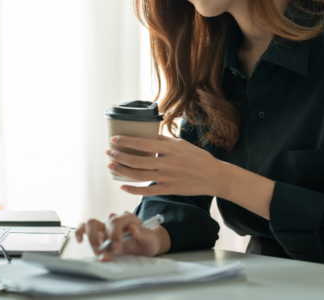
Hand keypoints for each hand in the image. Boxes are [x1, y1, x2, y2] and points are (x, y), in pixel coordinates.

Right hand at [74, 211, 169, 260]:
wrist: (144, 245)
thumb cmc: (147, 241)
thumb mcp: (150, 240)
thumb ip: (143, 234)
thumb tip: (133, 229)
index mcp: (128, 218)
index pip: (118, 221)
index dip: (115, 234)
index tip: (116, 248)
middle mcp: (115, 219)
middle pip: (105, 223)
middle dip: (105, 239)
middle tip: (107, 253)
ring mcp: (105, 225)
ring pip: (92, 224)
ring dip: (92, 238)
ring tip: (97, 251)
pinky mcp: (98, 232)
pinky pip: (84, 228)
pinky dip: (80, 232)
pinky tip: (80, 240)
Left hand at [107, 134, 227, 197]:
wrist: (214, 176)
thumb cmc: (197, 157)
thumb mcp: (181, 144)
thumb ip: (163, 140)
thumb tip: (146, 134)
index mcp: (170, 149)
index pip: (143, 144)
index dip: (126, 141)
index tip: (114, 139)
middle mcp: (167, 163)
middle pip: (137, 160)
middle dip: (119, 156)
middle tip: (109, 153)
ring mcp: (168, 178)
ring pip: (139, 176)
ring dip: (122, 171)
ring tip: (111, 166)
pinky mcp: (169, 190)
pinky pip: (147, 191)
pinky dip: (133, 189)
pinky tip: (122, 185)